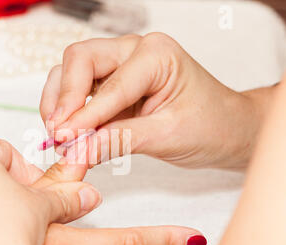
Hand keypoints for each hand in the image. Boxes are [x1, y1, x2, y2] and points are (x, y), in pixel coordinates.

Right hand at [40, 33, 267, 169]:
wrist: (227, 129)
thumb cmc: (211, 125)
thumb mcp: (168, 137)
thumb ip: (119, 141)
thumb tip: (77, 152)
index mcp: (156, 54)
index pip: (109, 83)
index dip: (84, 114)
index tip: (65, 140)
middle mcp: (134, 51)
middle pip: (80, 60)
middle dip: (64, 97)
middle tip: (58, 134)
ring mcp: (120, 66)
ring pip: (72, 72)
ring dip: (59, 102)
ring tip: (59, 135)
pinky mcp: (112, 85)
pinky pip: (79, 91)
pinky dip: (68, 110)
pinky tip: (67, 131)